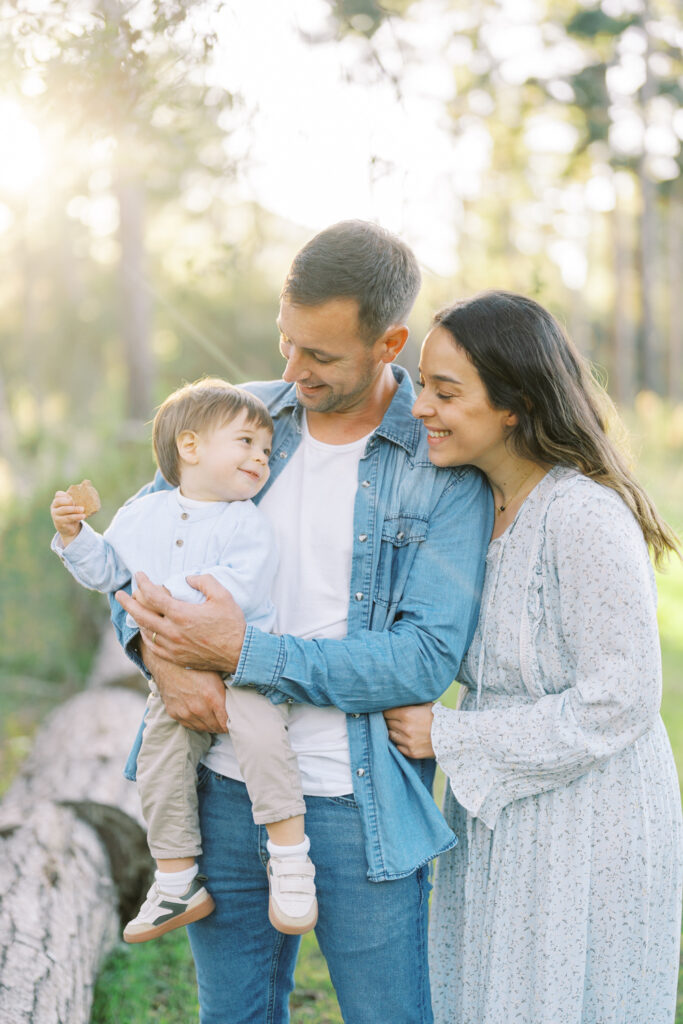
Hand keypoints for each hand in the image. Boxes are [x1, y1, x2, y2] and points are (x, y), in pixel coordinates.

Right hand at [50, 491, 84, 544]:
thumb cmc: (72, 513)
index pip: (58, 494)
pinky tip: (83, 516)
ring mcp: (55, 515)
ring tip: (83, 509)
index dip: (65, 494)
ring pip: (64, 510)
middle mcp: (54, 507)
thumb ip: (78, 496)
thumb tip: (87, 481)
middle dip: (68, 501)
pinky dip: (76, 516)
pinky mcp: (59, 522)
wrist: (70, 528)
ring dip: (74, 509)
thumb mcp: (74, 505)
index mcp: (57, 500)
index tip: (73, 497)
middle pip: (59, 501)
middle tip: (76, 502)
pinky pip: (68, 518)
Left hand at [115, 571, 245, 672]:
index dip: (143, 583)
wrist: (239, 654)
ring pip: (145, 631)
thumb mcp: (223, 596)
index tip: (139, 575)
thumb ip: (204, 581)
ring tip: (132, 610)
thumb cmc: (232, 624)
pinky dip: (146, 636)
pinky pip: (153, 647)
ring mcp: (172, 647)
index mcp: (181, 614)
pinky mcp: (176, 658)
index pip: (153, 596)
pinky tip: (145, 630)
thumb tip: (188, 578)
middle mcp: (172, 632)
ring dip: (136, 619)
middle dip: (127, 603)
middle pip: (141, 615)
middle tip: (119, 594)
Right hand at [142, 639, 227, 732]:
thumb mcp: (217, 673)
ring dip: (211, 725)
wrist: (167, 661)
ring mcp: (185, 713)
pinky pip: (190, 725)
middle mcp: (198, 709)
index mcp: (212, 698)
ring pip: (204, 729)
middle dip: (223, 724)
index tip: (236, 719)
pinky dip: (198, 722)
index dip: (233, 722)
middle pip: (216, 728)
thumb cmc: (195, 664)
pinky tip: (202, 715)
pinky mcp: (174, 714)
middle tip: (227, 719)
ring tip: (215, 717)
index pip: (227, 722)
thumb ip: (228, 690)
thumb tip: (240, 700)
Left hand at [383, 703, 435, 758]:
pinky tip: (406, 738)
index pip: (387, 712)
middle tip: (393, 719)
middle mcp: (405, 728)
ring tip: (399, 729)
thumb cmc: (440, 718)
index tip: (388, 711)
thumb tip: (399, 701)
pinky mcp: (411, 752)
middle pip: (387, 724)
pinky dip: (400, 742)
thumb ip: (411, 704)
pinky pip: (398, 747)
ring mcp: (408, 742)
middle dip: (390, 721)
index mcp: (407, 714)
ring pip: (391, 735)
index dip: (387, 711)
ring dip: (394, 731)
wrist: (453, 736)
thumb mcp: (426, 705)